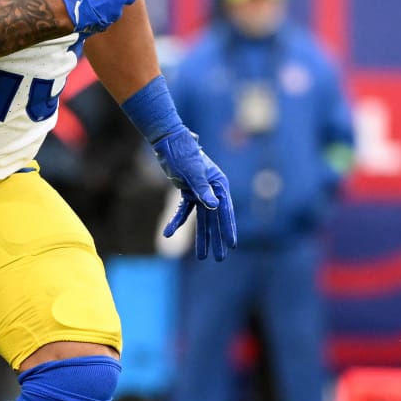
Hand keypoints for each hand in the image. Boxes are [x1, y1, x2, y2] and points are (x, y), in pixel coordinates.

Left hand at [152, 128, 236, 260]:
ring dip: (201, 238)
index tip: (232, 244)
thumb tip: (214, 205)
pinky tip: (168, 234)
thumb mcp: (193, 171)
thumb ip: (203, 189)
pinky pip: (184, 212)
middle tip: (219, 258)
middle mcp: (212, 190)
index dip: (228, 228)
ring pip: (202, 220)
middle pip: (215, 219)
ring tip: (203, 257)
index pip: (225, 210)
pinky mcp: (188, 193)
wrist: (169, 141)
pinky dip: (176, 222)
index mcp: (219, 184)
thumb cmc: (183, 152)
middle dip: (216, 239)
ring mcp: (200, 192)